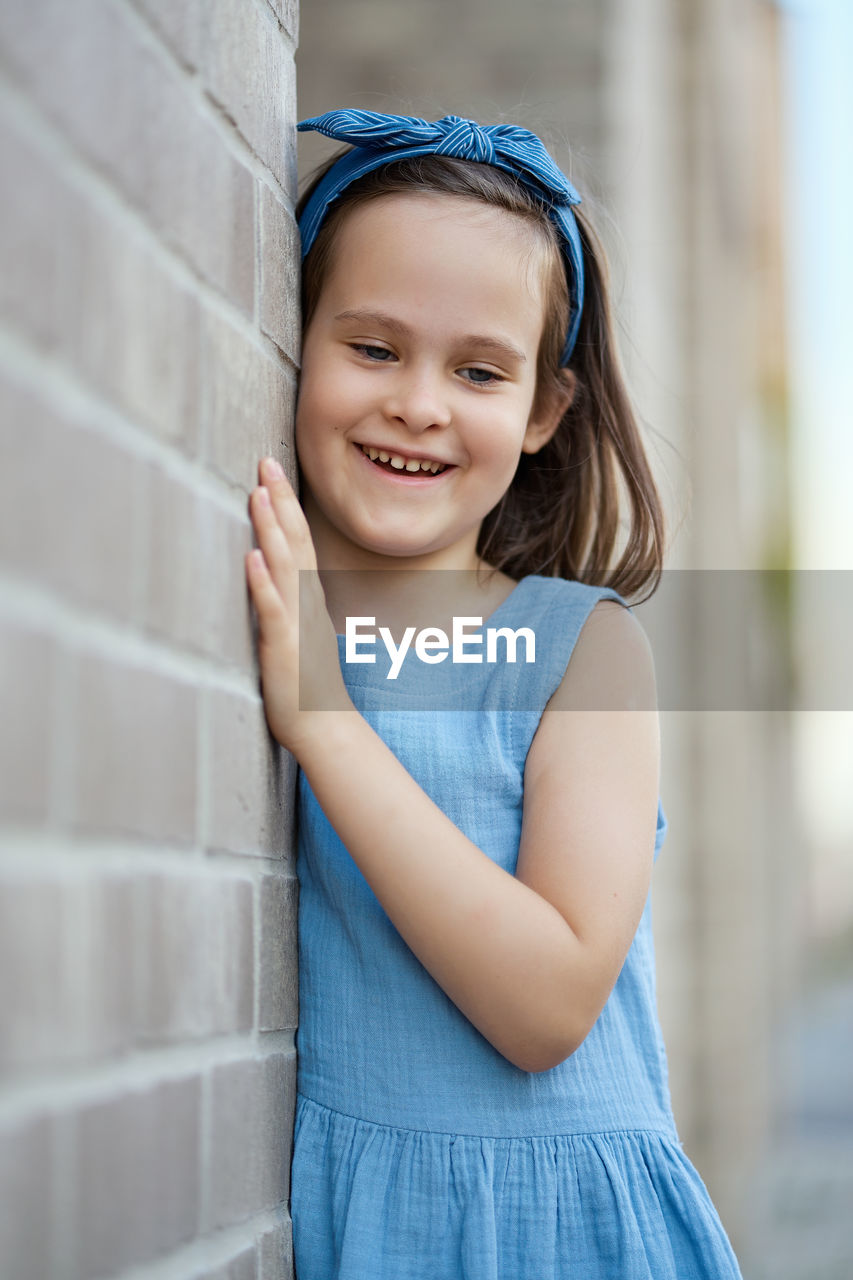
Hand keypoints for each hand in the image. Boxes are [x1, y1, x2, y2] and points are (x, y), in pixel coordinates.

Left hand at [245, 457, 352, 754]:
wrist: (322, 725)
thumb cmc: (304, 682)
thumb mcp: (293, 631)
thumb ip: (282, 601)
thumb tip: (265, 571)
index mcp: (306, 596)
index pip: (298, 539)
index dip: (286, 504)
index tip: (272, 470)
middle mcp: (304, 601)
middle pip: (294, 540)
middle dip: (280, 500)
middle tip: (267, 462)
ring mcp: (295, 621)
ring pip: (284, 565)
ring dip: (271, 528)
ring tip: (258, 493)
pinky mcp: (283, 645)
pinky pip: (273, 608)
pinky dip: (263, 581)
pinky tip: (251, 558)